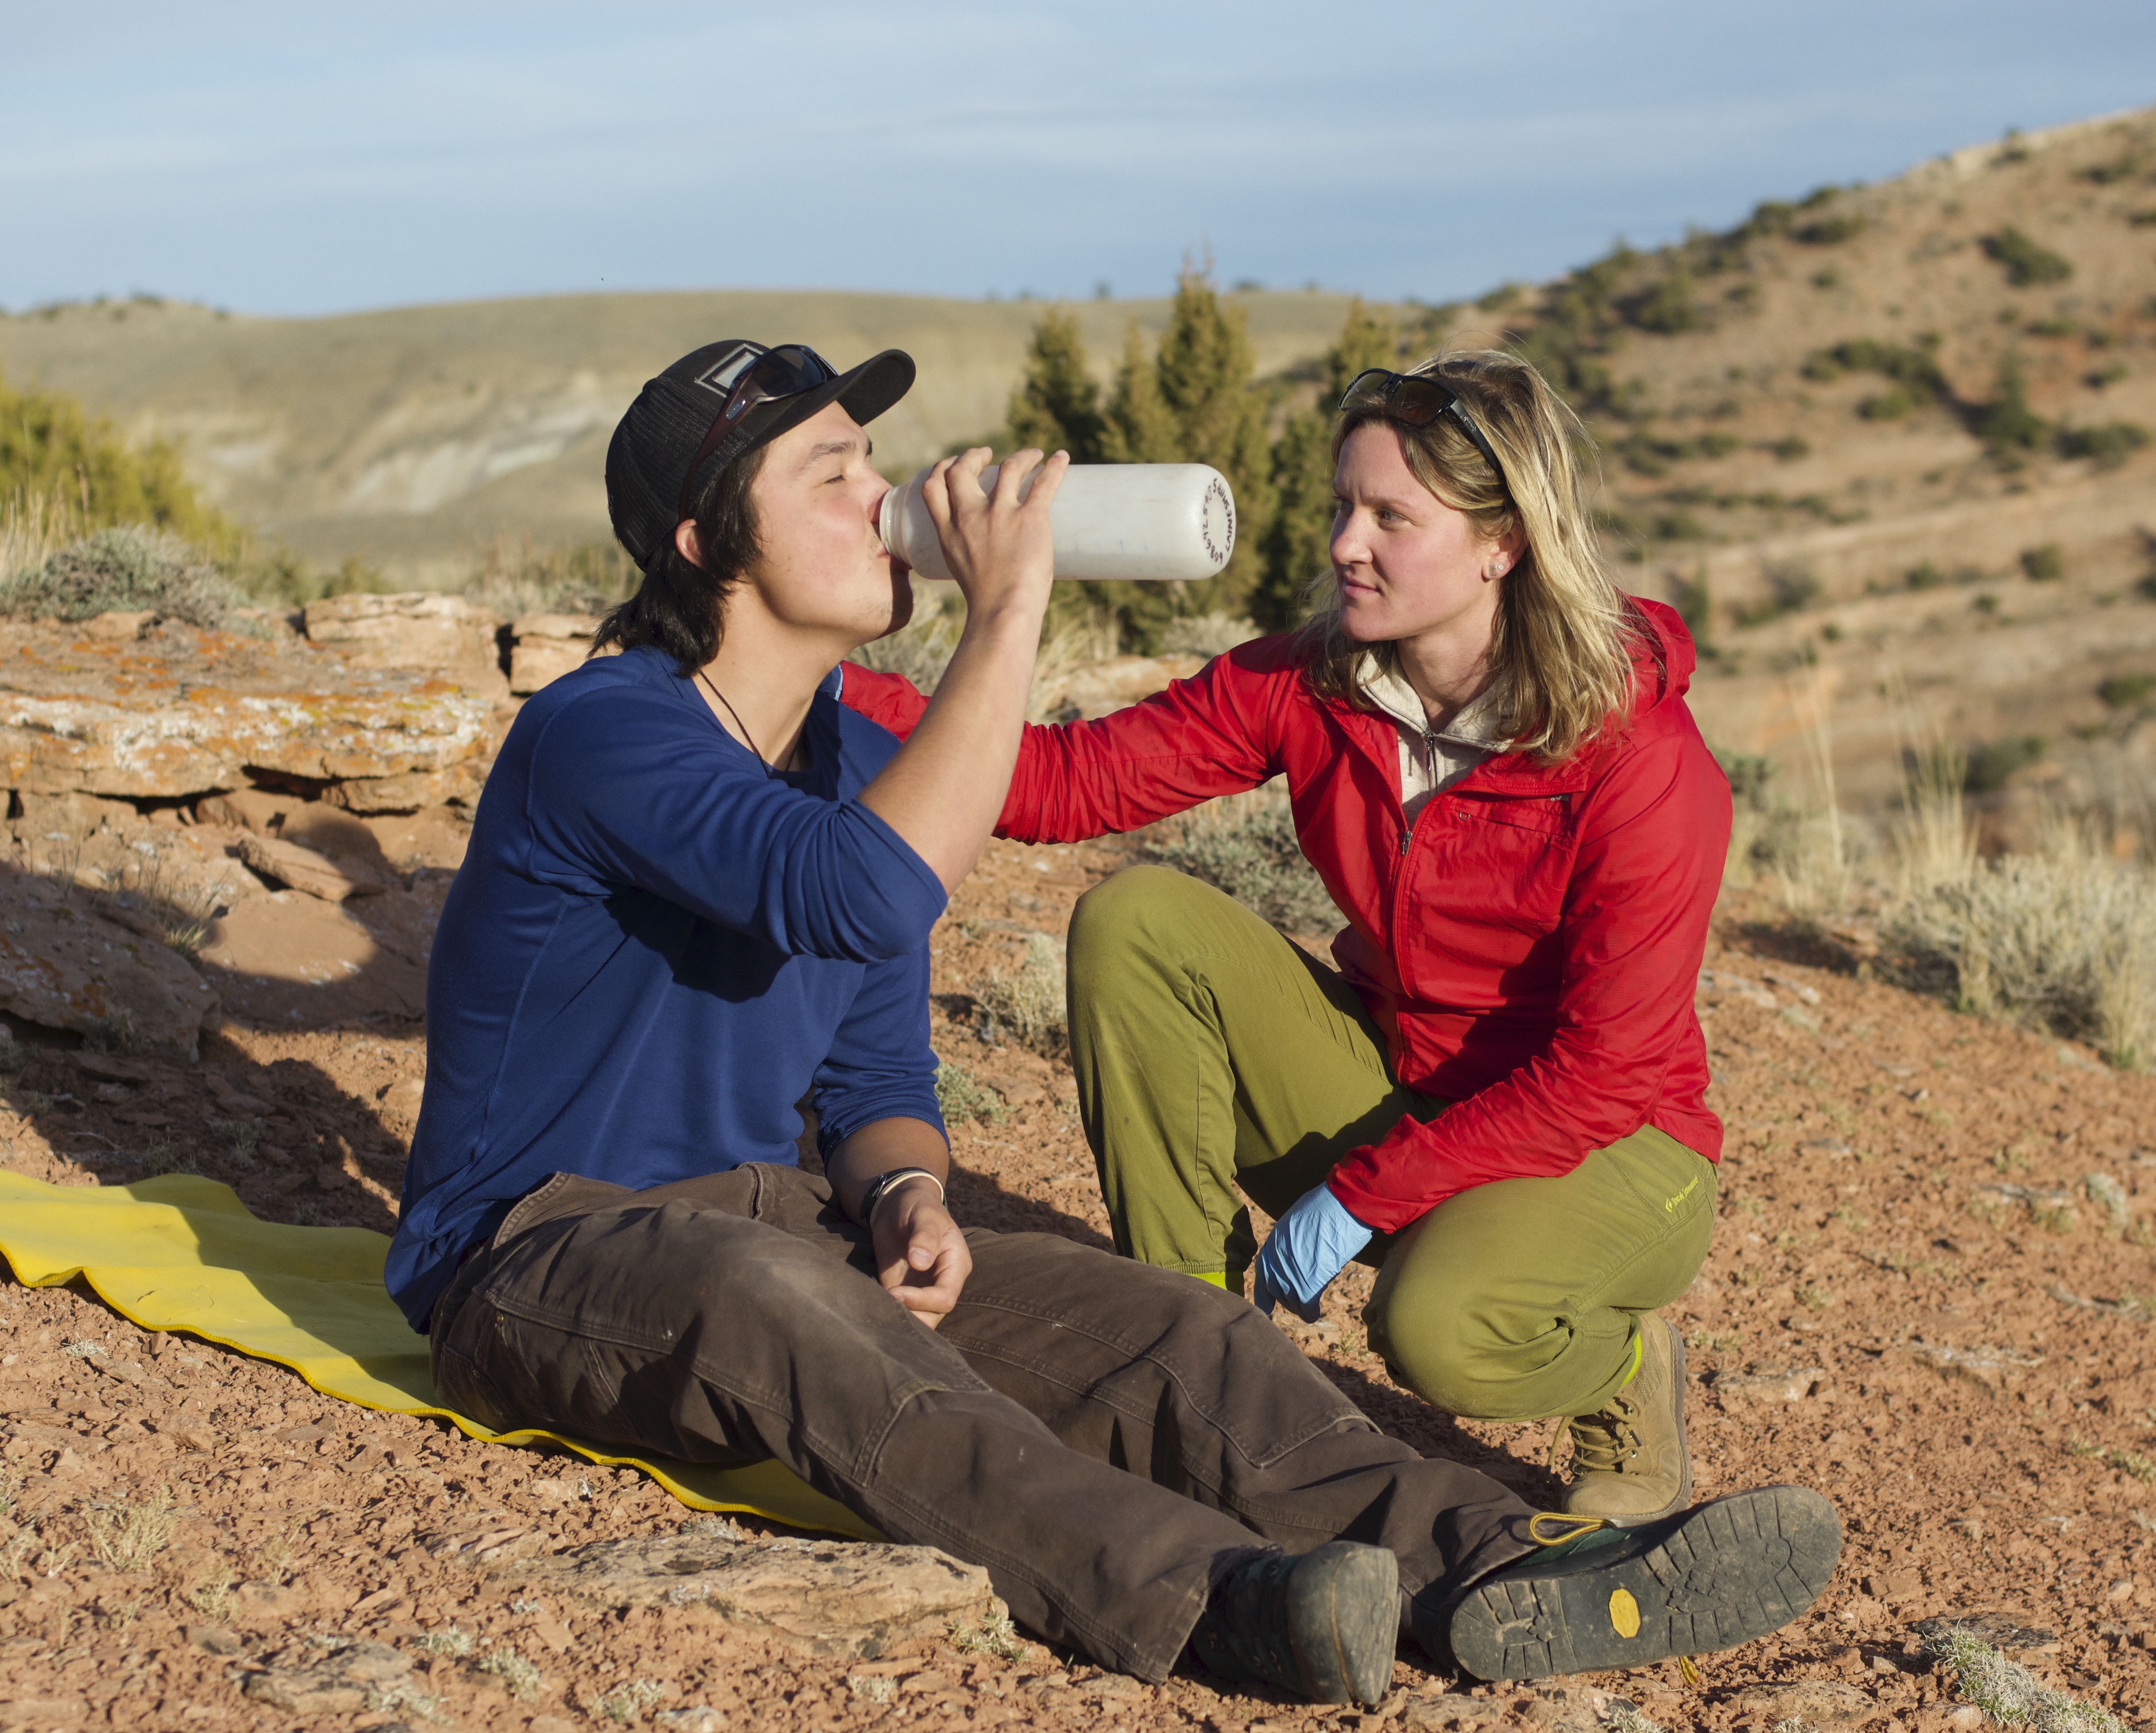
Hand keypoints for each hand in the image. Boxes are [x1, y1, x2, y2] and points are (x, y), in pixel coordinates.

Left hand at [871, 1180, 972, 1328]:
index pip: (946, 1297)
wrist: (898, 1206)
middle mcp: (942, 1282)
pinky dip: (888, 1314)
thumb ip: (924, 1237)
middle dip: (912, 1317)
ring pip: (919, 1320)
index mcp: (955, 1266)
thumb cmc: (918, 1207)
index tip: (896, 1292)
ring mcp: (922, 1290)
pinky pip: (900, 1311)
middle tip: (885, 1305)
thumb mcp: (924, 1216)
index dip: (923, 1300)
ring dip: (900, 1320)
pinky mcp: (902, 1291)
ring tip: (878, 1310)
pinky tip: (872, 1309)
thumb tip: (920, 1262)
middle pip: (934, 1315)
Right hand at [919, 445, 1066, 623]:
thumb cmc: (987, 603)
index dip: (941, 469)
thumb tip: (988, 556)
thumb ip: (968, 554)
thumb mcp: (961, 571)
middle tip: (987, 455)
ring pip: (1008, 467)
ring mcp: (1000, 514)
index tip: (953, 465)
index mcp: (949, 532)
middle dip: (972, 456)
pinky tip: (1062, 457)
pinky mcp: (1030, 518)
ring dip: (1021, 456)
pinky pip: (1044, 483)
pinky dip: (1054, 467)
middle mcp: (970, 516)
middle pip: (962, 469)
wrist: (1003, 611)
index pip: (933, 487)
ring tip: (1032, 455)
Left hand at [1252, 1185, 1372, 1323]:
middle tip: (1301, 1300)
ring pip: (1290, 1303)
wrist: (1340, 1207)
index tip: (1266, 1307)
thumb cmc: (1325, 1207)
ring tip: (1310, 1305)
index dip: (1264, 1293)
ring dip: (1300, 1305)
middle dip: (1288, 1299)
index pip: (1262, 1275)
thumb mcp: (1297, 1222)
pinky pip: (1305, 1309)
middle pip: (1276, 1292)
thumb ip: (1290, 1241)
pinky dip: (1310, 1313)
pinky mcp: (1306, 1287)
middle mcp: (1275, 1262)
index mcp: (1272, 1244)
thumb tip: (1296, 1251)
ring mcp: (1288, 1275)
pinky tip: (1314, 1313)